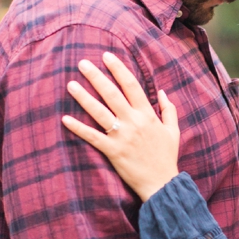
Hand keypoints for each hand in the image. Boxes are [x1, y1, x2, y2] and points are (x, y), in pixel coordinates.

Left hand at [61, 52, 180, 200]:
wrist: (162, 182)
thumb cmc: (167, 156)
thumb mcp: (173, 131)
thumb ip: (168, 110)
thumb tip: (161, 91)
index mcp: (148, 115)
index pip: (132, 85)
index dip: (119, 69)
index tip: (107, 56)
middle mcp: (134, 122)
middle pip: (112, 94)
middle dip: (96, 76)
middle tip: (82, 62)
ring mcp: (122, 136)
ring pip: (100, 112)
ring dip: (84, 97)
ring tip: (70, 84)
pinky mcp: (113, 151)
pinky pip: (93, 137)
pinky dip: (78, 128)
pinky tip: (65, 119)